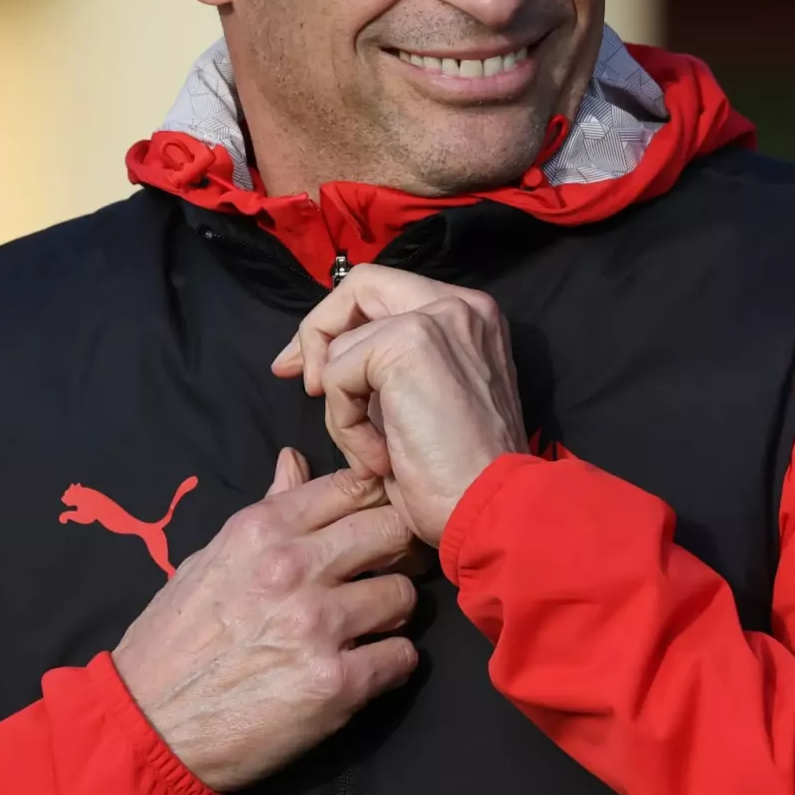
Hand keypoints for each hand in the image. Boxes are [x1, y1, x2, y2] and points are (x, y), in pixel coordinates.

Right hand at [111, 449, 418, 791]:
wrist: (148, 726)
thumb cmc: (174, 640)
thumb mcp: (210, 559)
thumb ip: (266, 510)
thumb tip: (295, 459)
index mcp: (262, 530)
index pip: (353, 485)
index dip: (377, 500)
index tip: (378, 520)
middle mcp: (293, 569)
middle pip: (392, 531)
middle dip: (398, 551)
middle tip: (389, 571)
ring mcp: (317, 626)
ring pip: (404, 596)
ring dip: (393, 613)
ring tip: (370, 627)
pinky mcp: (335, 684)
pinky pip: (402, 657)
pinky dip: (392, 663)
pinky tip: (369, 668)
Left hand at [271, 265, 526, 544]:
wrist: (493, 508)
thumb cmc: (461, 476)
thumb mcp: (425, 404)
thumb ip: (388, 369)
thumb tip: (319, 360)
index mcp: (471, 317)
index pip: (386, 291)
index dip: (340, 322)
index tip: (310, 370)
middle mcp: (460, 305)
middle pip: (360, 286)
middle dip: (317, 333)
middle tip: (302, 383)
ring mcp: (436, 318)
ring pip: (341, 346)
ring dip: (343, 410)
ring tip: (378, 454)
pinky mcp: (408, 343)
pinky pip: (337, 376)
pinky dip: (345, 426)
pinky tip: (381, 457)